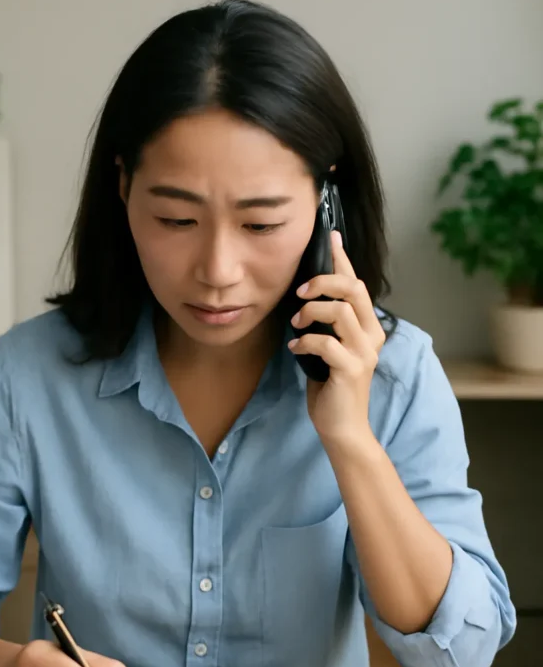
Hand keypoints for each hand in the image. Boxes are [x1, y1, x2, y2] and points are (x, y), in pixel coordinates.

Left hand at [288, 231, 385, 449]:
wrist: (342, 428)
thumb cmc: (332, 389)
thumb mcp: (328, 349)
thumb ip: (326, 325)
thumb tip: (306, 298)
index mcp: (368, 328)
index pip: (356, 285)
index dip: (343, 260)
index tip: (331, 237)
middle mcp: (371, 336)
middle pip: (354, 290)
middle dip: (324, 282)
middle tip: (300, 291)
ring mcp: (364, 353)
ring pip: (341, 312)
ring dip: (311, 312)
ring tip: (296, 324)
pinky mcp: (351, 370)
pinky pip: (327, 344)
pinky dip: (305, 342)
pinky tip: (295, 348)